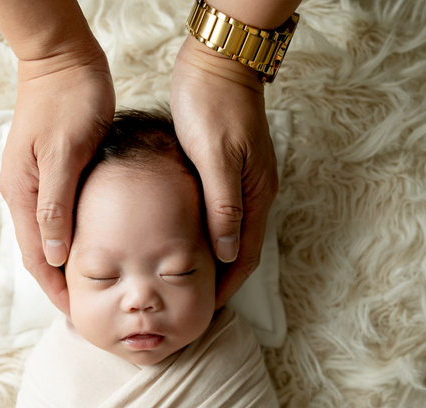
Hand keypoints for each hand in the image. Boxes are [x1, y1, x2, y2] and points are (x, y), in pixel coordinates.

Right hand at [0, 40, 114, 313]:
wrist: (62, 58)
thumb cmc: (68, 101)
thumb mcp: (65, 155)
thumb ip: (57, 207)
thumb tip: (53, 256)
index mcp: (23, 193)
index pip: (36, 258)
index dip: (56, 289)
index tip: (77, 314)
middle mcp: (23, 194)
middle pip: (39, 253)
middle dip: (59, 284)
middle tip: (86, 310)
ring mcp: (35, 184)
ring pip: (48, 238)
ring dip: (65, 266)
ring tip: (90, 288)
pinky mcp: (51, 173)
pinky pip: (58, 219)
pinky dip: (71, 241)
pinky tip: (90, 250)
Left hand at [171, 37, 278, 305]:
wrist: (216, 63)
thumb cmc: (212, 107)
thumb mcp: (216, 159)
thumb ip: (223, 208)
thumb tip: (229, 253)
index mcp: (256, 195)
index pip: (246, 256)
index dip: (228, 286)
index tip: (207, 309)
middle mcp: (255, 194)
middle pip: (241, 251)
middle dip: (222, 281)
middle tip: (196, 304)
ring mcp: (243, 184)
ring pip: (232, 236)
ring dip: (215, 262)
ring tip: (189, 283)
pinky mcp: (228, 173)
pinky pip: (222, 217)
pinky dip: (208, 238)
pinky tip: (187, 245)